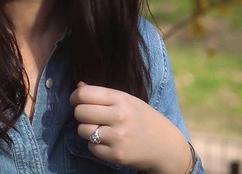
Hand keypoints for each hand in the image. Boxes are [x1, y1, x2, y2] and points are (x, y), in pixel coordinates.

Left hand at [70, 82, 191, 173]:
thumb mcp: (127, 99)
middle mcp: (119, 117)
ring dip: (86, 129)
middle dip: (80, 113)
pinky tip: (106, 141)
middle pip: (80, 112)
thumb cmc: (143, 118)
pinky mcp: (117, 155)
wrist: (166, 146)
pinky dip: (94, 144)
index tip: (76, 100)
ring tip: (98, 128)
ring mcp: (118, 137)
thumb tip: (78, 86)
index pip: (85, 94)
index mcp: (121, 99)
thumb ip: (102, 93)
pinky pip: (91, 147)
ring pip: (83, 130)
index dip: (75, 97)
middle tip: (88, 115)